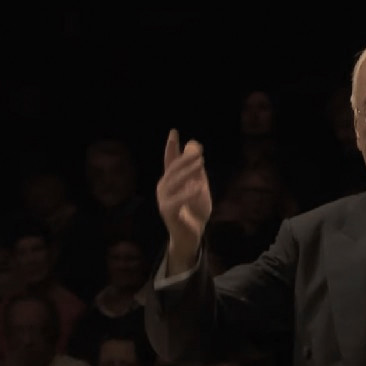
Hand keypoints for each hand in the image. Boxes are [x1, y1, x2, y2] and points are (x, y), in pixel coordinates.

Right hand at [157, 129, 212, 274]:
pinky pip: (177, 200)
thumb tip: (195, 147)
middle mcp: (164, 188)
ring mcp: (164, 199)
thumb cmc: (195, 209)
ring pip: (173, 181)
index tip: (174, 131)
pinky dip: (188, 193)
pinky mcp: (168, 212)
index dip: (172, 146)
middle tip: (198, 151)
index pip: (170, 160)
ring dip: (187, 171)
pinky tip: (198, 186)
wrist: (193, 234)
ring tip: (201, 163)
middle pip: (172, 168)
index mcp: (172, 180)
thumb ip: (198, 170)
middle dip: (184, 158)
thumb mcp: (199, 186)